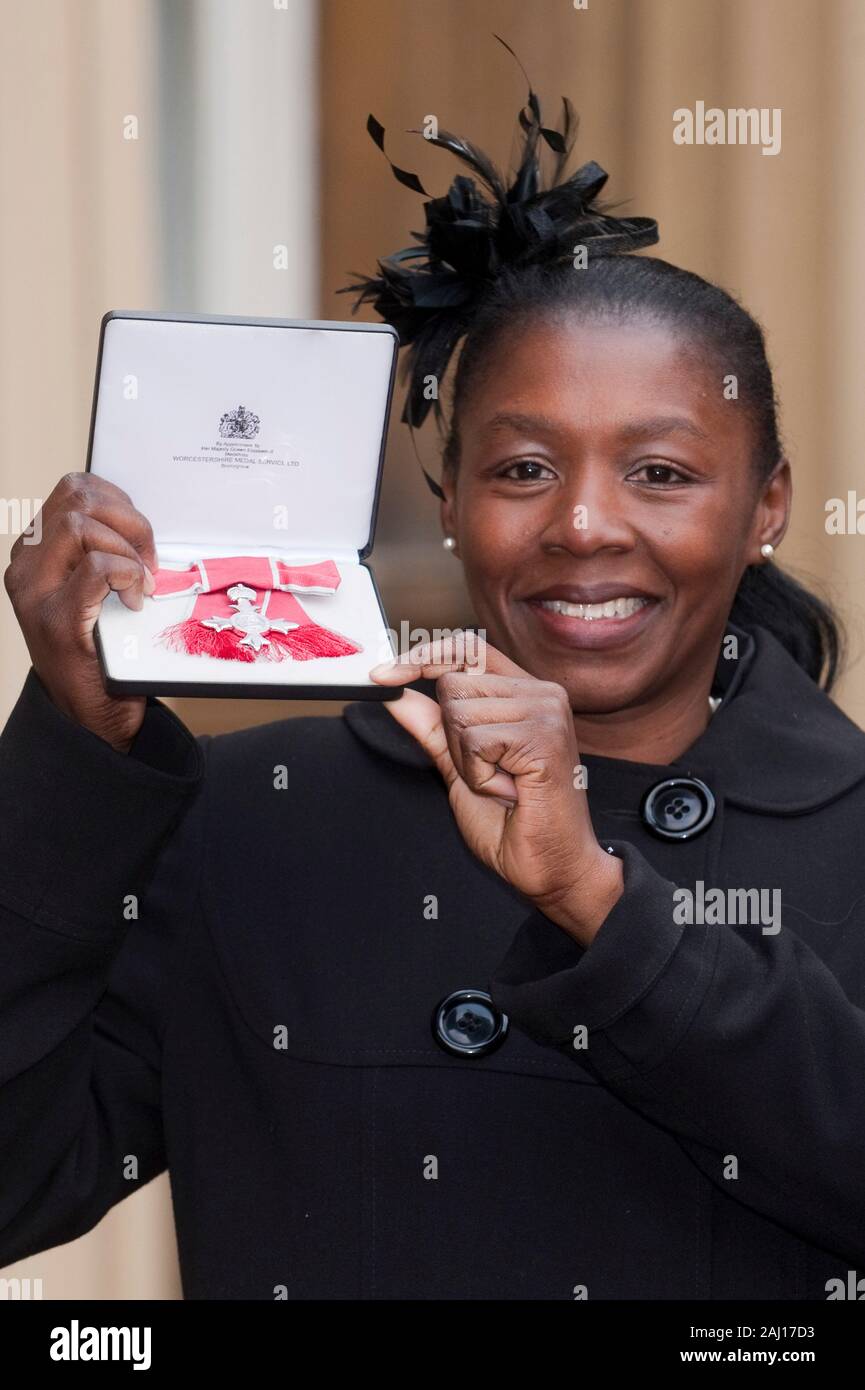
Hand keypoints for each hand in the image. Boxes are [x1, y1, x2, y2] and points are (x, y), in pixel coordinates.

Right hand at [4, 472, 159, 752]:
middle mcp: (26, 568)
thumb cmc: (101, 650)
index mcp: (35, 553)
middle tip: (148, 558)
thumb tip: (142, 524)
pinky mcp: (57, 620)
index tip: (141, 536)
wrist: (90, 715)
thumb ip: (103, 551)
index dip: (119, 502)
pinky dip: (126, 574)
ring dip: (127, 548)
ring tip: (141, 581)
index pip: (74, 490)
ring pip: (80, 524)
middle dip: (128, 519)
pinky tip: (135, 598)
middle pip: (75, 497)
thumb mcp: (96, 590)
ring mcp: (36, 594)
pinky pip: (97, 568)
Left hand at [369, 633, 622, 945]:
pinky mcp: (544, 737)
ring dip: (467, 762)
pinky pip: (476, 742)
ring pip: (459, 714)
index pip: (467, 649)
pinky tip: (511, 791)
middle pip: (453, 684)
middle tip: (491, 773)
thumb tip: (396, 693)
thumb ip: (431, 728)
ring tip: (504, 784)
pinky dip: (479, 776)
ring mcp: (546, 711)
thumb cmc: (514, 824)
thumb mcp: (459, 768)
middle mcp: (542, 693)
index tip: (381, 676)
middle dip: (453, 737)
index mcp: (526, 692)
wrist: (552, 867)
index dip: (422, 657)